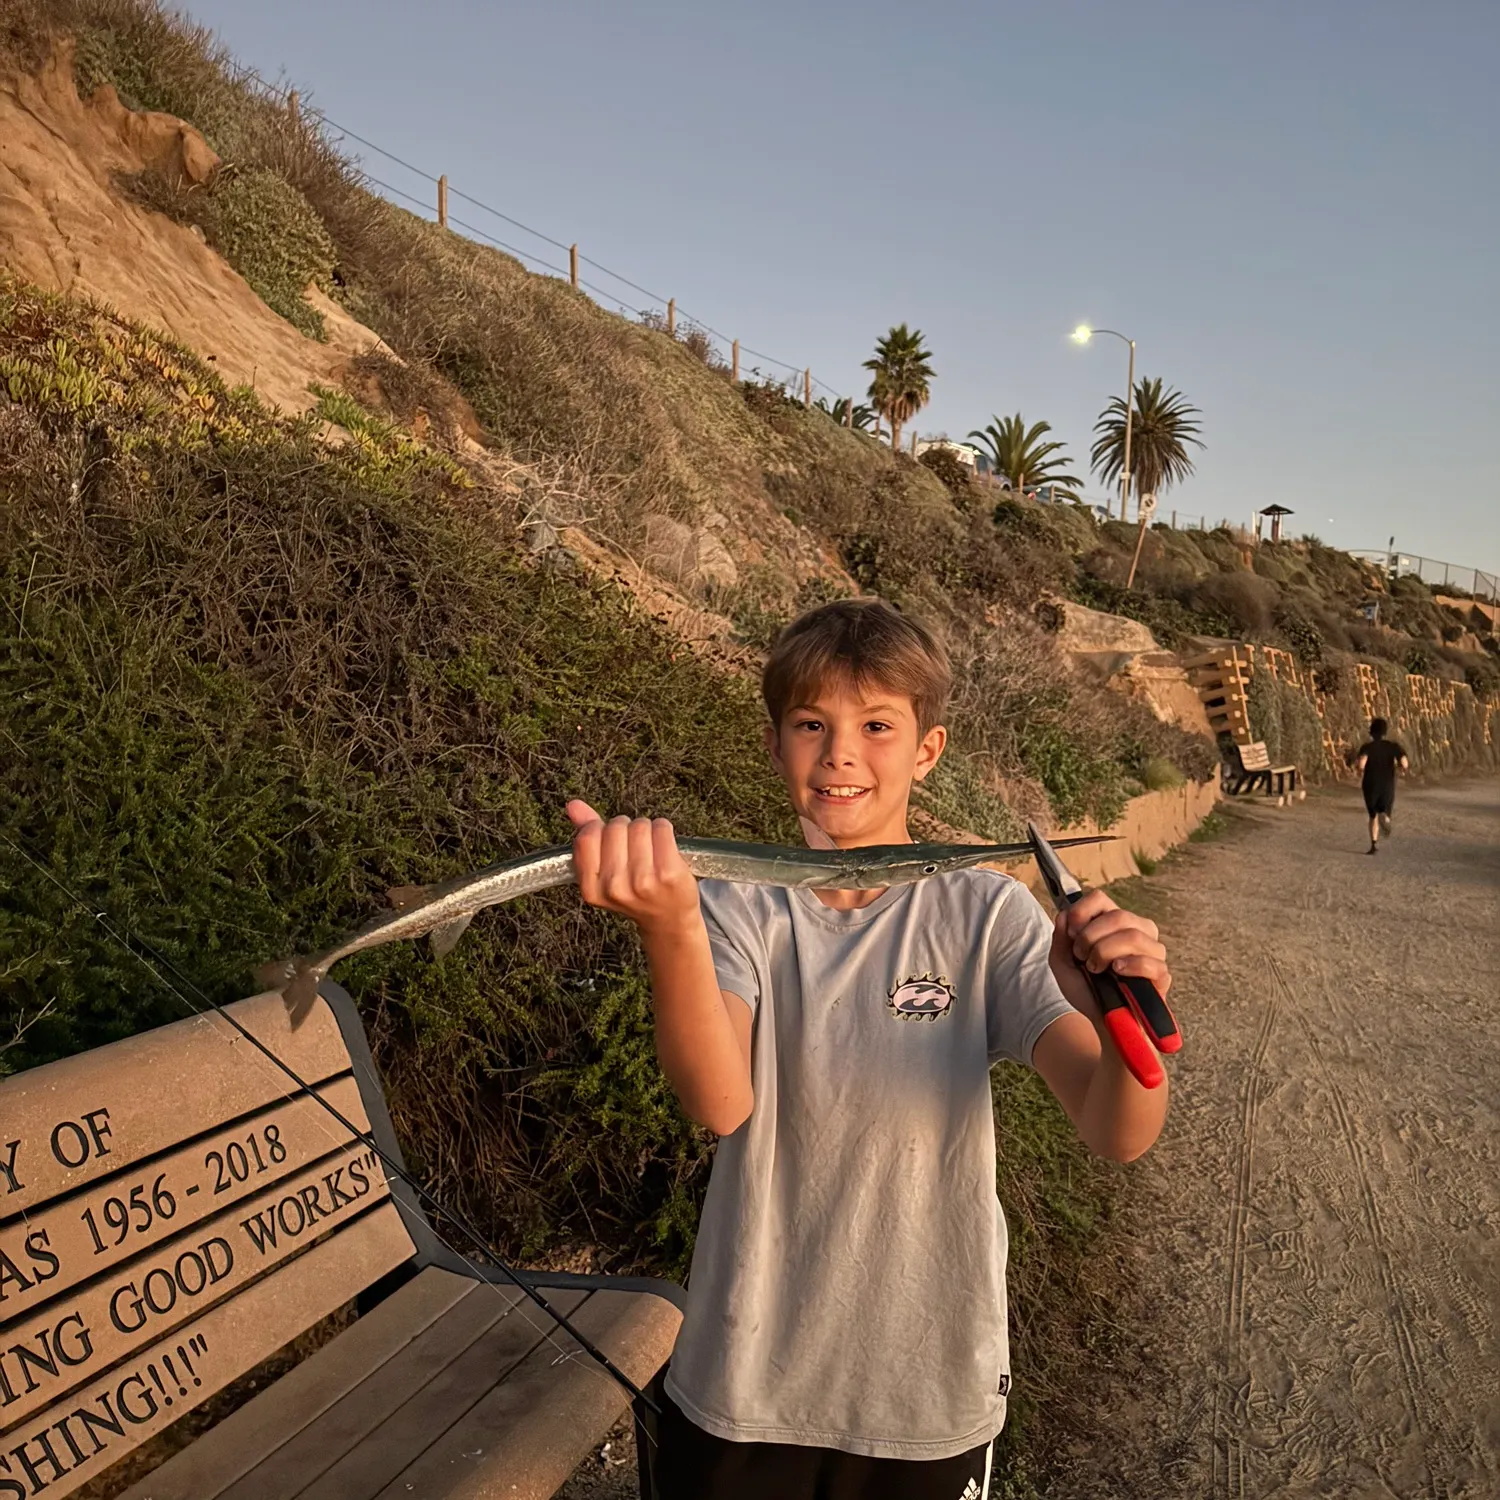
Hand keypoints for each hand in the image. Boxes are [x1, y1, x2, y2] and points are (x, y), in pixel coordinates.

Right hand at [565, 800, 698, 934]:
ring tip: (650, 849)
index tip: (611, 840)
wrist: (669, 919)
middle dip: (625, 828)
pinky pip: (661, 828)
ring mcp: (642, 881)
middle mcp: (614, 887)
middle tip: (634, 848)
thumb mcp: (605, 872)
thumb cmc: (636, 891)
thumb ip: (587, 837)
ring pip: (639, 825)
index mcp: (592, 888)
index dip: (600, 829)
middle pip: (615, 827)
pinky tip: (665, 846)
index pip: (586, 837)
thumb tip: (573, 805)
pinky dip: (663, 829)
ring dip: (646, 829)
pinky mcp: (669, 873)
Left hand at [1048, 889, 1171, 1022]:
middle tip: (1081, 956)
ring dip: (1105, 952)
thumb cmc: (1086, 990)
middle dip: (1091, 936)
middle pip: (1118, 915)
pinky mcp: (1161, 975)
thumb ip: (1060, 939)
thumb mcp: (1063, 964)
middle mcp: (1136, 931)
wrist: (1100, 1022)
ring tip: (1095, 969)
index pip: (1101, 899)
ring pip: (1133, 935)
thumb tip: (1064, 914)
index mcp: (1112, 924)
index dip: (1083, 911)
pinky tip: (1117, 973)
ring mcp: (1152, 952)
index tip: (1072, 932)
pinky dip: (1130, 966)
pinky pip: (1150, 962)